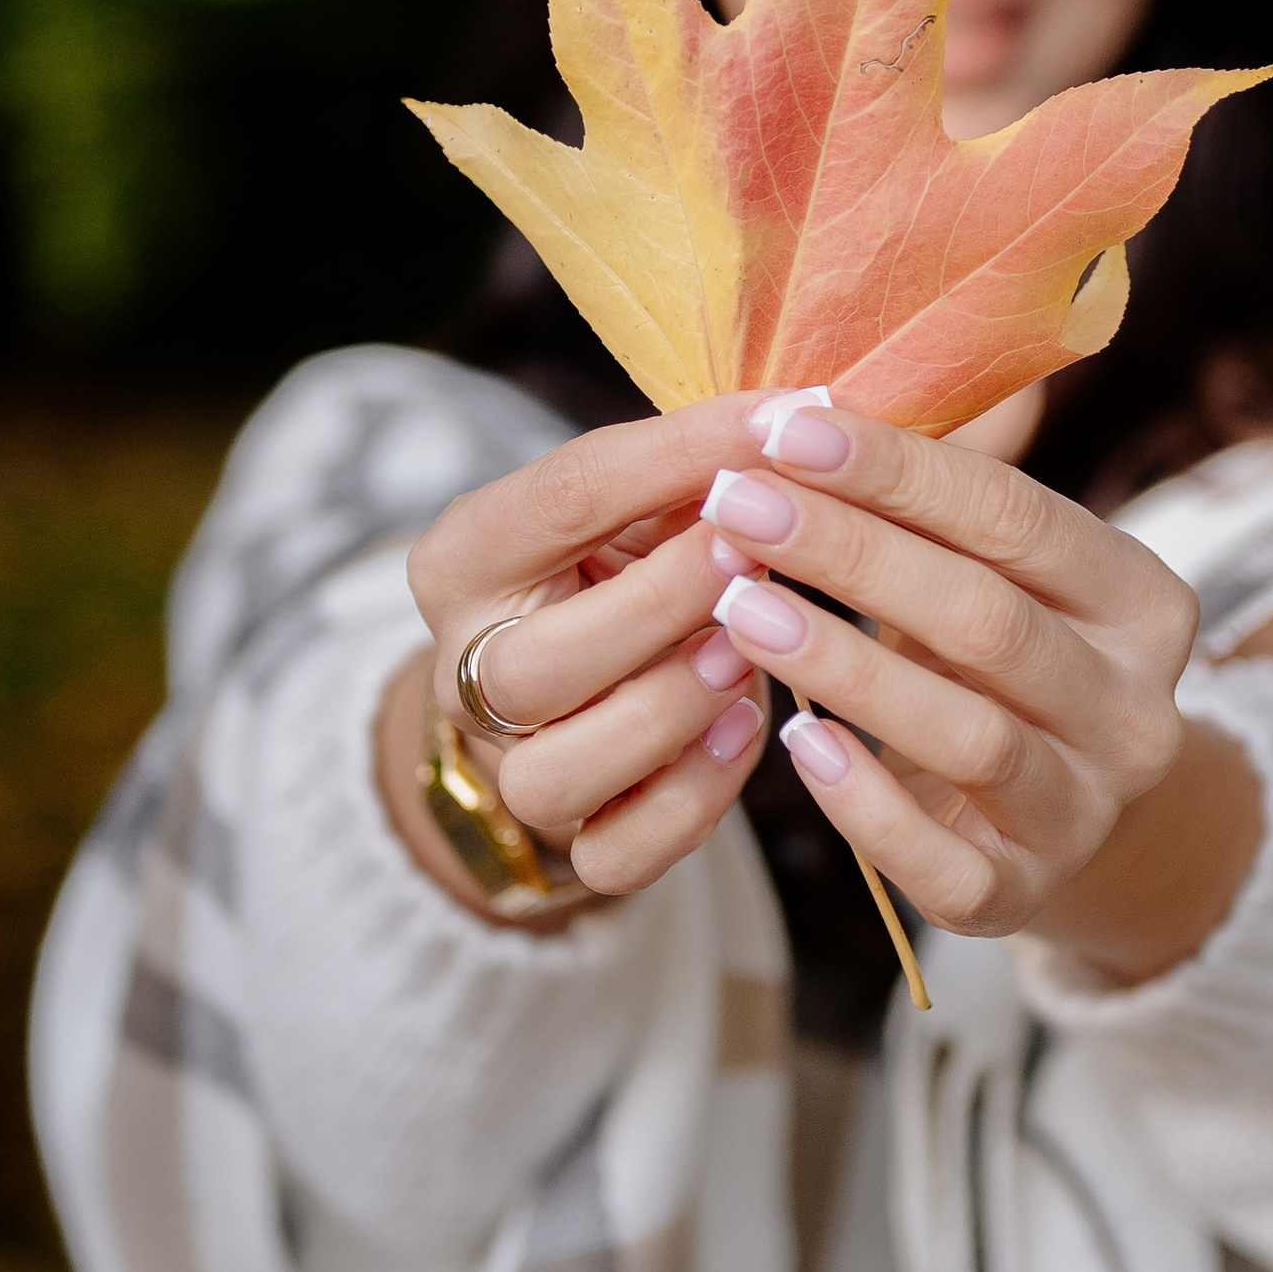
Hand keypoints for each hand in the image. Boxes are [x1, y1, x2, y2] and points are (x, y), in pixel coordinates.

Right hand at [393, 401, 805, 906]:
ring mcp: (510, 769)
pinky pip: (615, 855)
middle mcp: (465, 672)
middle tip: (751, 558)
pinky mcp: (570, 843)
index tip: (780, 422)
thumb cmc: (630, 562)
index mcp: (466, 558)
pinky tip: (747, 729)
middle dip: (657, 608)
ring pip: (558, 774)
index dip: (677, 456)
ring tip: (747, 654)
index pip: (559, 498)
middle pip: (534, 665)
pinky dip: (688, 801)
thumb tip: (807, 416)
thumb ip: (696, 466)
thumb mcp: (642, 500)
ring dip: (666, 713)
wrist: (591, 674)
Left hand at [695, 398, 1255, 970]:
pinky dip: (867, 807)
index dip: (897, 471)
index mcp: (1142, 599)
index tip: (783, 426)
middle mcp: (1135, 707)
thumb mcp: (1008, 559)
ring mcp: (1086, 810)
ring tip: (738, 609)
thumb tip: (921, 328)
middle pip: (986, 620)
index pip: (1016, 518)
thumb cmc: (1004, 648)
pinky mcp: (1020, 897)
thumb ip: (967, 462)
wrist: (1060, 813)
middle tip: (734, 505)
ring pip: (969, 736)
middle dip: (852, 555)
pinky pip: (943, 863)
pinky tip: (793, 744)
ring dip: (846, 667)